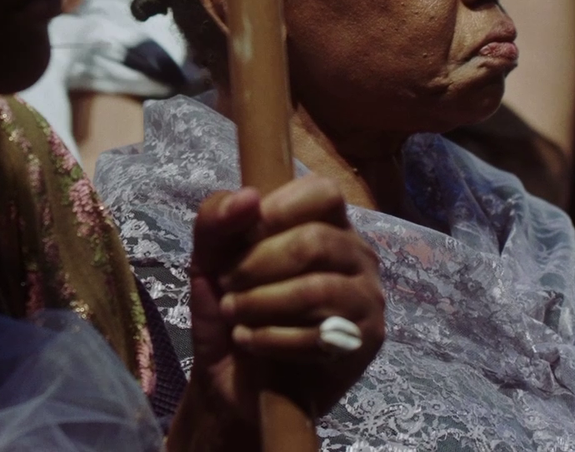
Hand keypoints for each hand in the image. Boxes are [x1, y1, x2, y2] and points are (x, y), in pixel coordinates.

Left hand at [185, 176, 384, 422]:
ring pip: (318, 289)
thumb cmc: (228, 307)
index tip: (242, 235)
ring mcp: (366, 296)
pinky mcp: (365, 340)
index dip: (279, 209)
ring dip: (261, 304)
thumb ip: (217, 219)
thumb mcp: (207, 259)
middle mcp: (355, 253)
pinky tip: (251, 342)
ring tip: (234, 315)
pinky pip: (321, 334)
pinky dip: (272, 338)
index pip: (323, 192)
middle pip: (316, 241)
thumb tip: (249, 197)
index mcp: (325, 222)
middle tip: (227, 286)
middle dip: (257, 265)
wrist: (232, 381)